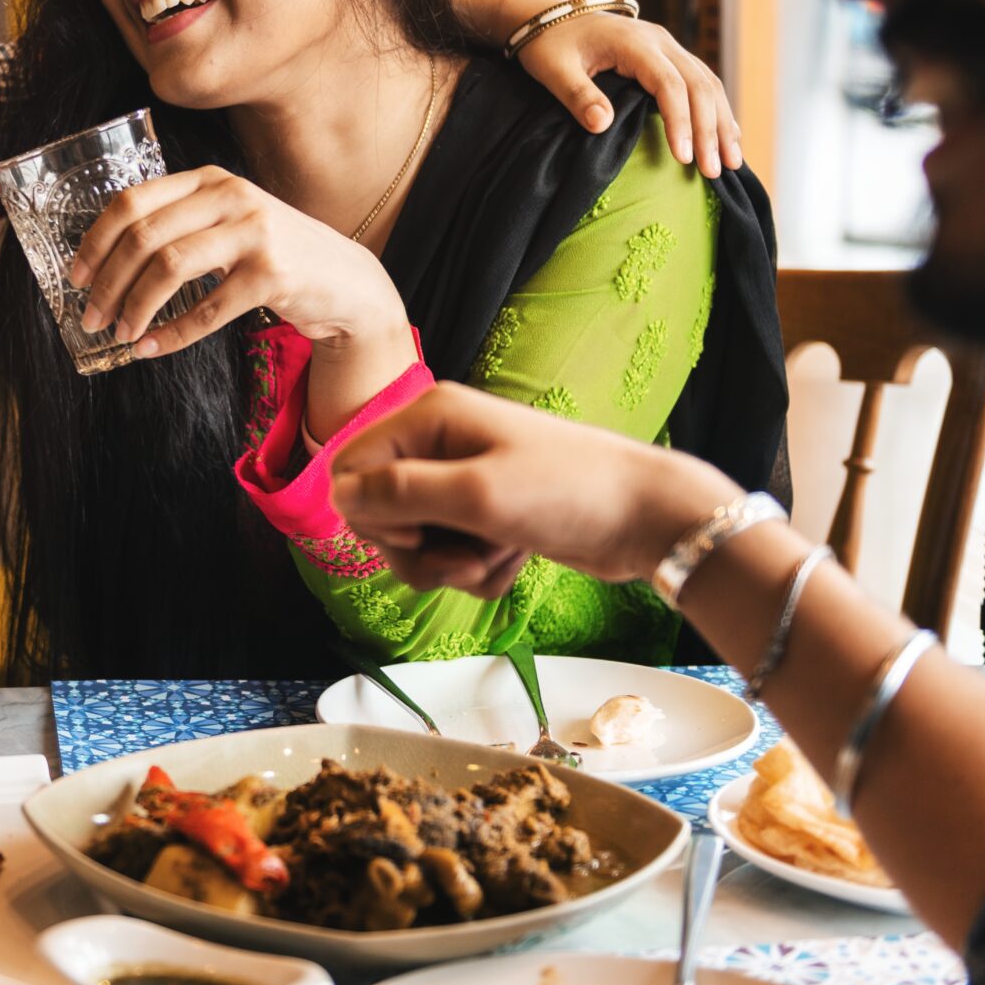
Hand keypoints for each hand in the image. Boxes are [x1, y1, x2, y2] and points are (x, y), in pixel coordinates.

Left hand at [65, 165, 406, 359]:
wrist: (346, 281)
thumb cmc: (273, 254)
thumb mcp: (227, 223)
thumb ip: (180, 226)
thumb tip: (106, 262)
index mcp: (209, 179)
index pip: (133, 200)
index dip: (96, 240)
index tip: (76, 277)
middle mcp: (231, 196)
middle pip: (144, 235)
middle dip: (108, 282)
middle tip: (91, 316)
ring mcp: (254, 232)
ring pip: (168, 267)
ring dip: (135, 307)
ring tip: (120, 333)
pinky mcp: (272, 273)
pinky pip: (206, 309)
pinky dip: (172, 333)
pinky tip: (153, 347)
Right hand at [329, 381, 738, 593]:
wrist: (648, 517)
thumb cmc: (567, 491)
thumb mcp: (476, 495)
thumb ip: (398, 495)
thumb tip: (337, 498)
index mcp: (428, 416)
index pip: (348, 470)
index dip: (369, 516)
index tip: (412, 538)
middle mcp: (439, 442)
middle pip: (377, 513)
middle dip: (415, 550)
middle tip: (462, 556)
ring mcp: (463, 480)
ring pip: (415, 543)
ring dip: (450, 565)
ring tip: (495, 557)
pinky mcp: (486, 514)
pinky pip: (451, 554)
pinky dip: (477, 568)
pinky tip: (515, 558)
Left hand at [515, 14, 743, 177]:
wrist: (550, 17)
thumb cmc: (548, 45)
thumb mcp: (552, 70)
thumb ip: (577, 95)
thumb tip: (603, 125)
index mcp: (633, 42)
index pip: (668, 84)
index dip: (679, 122)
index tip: (683, 158)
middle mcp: (659, 40)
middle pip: (699, 85)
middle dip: (710, 130)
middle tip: (714, 172)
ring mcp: (668, 47)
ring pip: (708, 83)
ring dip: (722, 123)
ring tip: (731, 163)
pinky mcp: (669, 57)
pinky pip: (701, 82)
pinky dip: (716, 111)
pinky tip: (725, 138)